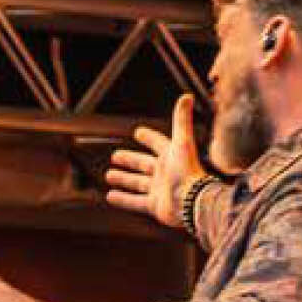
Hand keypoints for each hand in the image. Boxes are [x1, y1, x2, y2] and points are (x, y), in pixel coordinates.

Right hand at [104, 93, 206, 227]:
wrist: (192, 201)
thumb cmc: (188, 170)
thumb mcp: (182, 141)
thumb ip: (181, 120)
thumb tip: (186, 96)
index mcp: (171, 156)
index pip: (158, 143)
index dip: (149, 138)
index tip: (138, 133)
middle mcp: (166, 173)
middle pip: (144, 164)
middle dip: (130, 160)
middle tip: (115, 156)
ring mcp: (160, 190)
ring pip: (138, 183)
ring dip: (124, 179)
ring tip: (109, 176)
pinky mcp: (155, 206)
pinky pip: (135, 202)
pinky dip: (123, 200)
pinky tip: (110, 197)